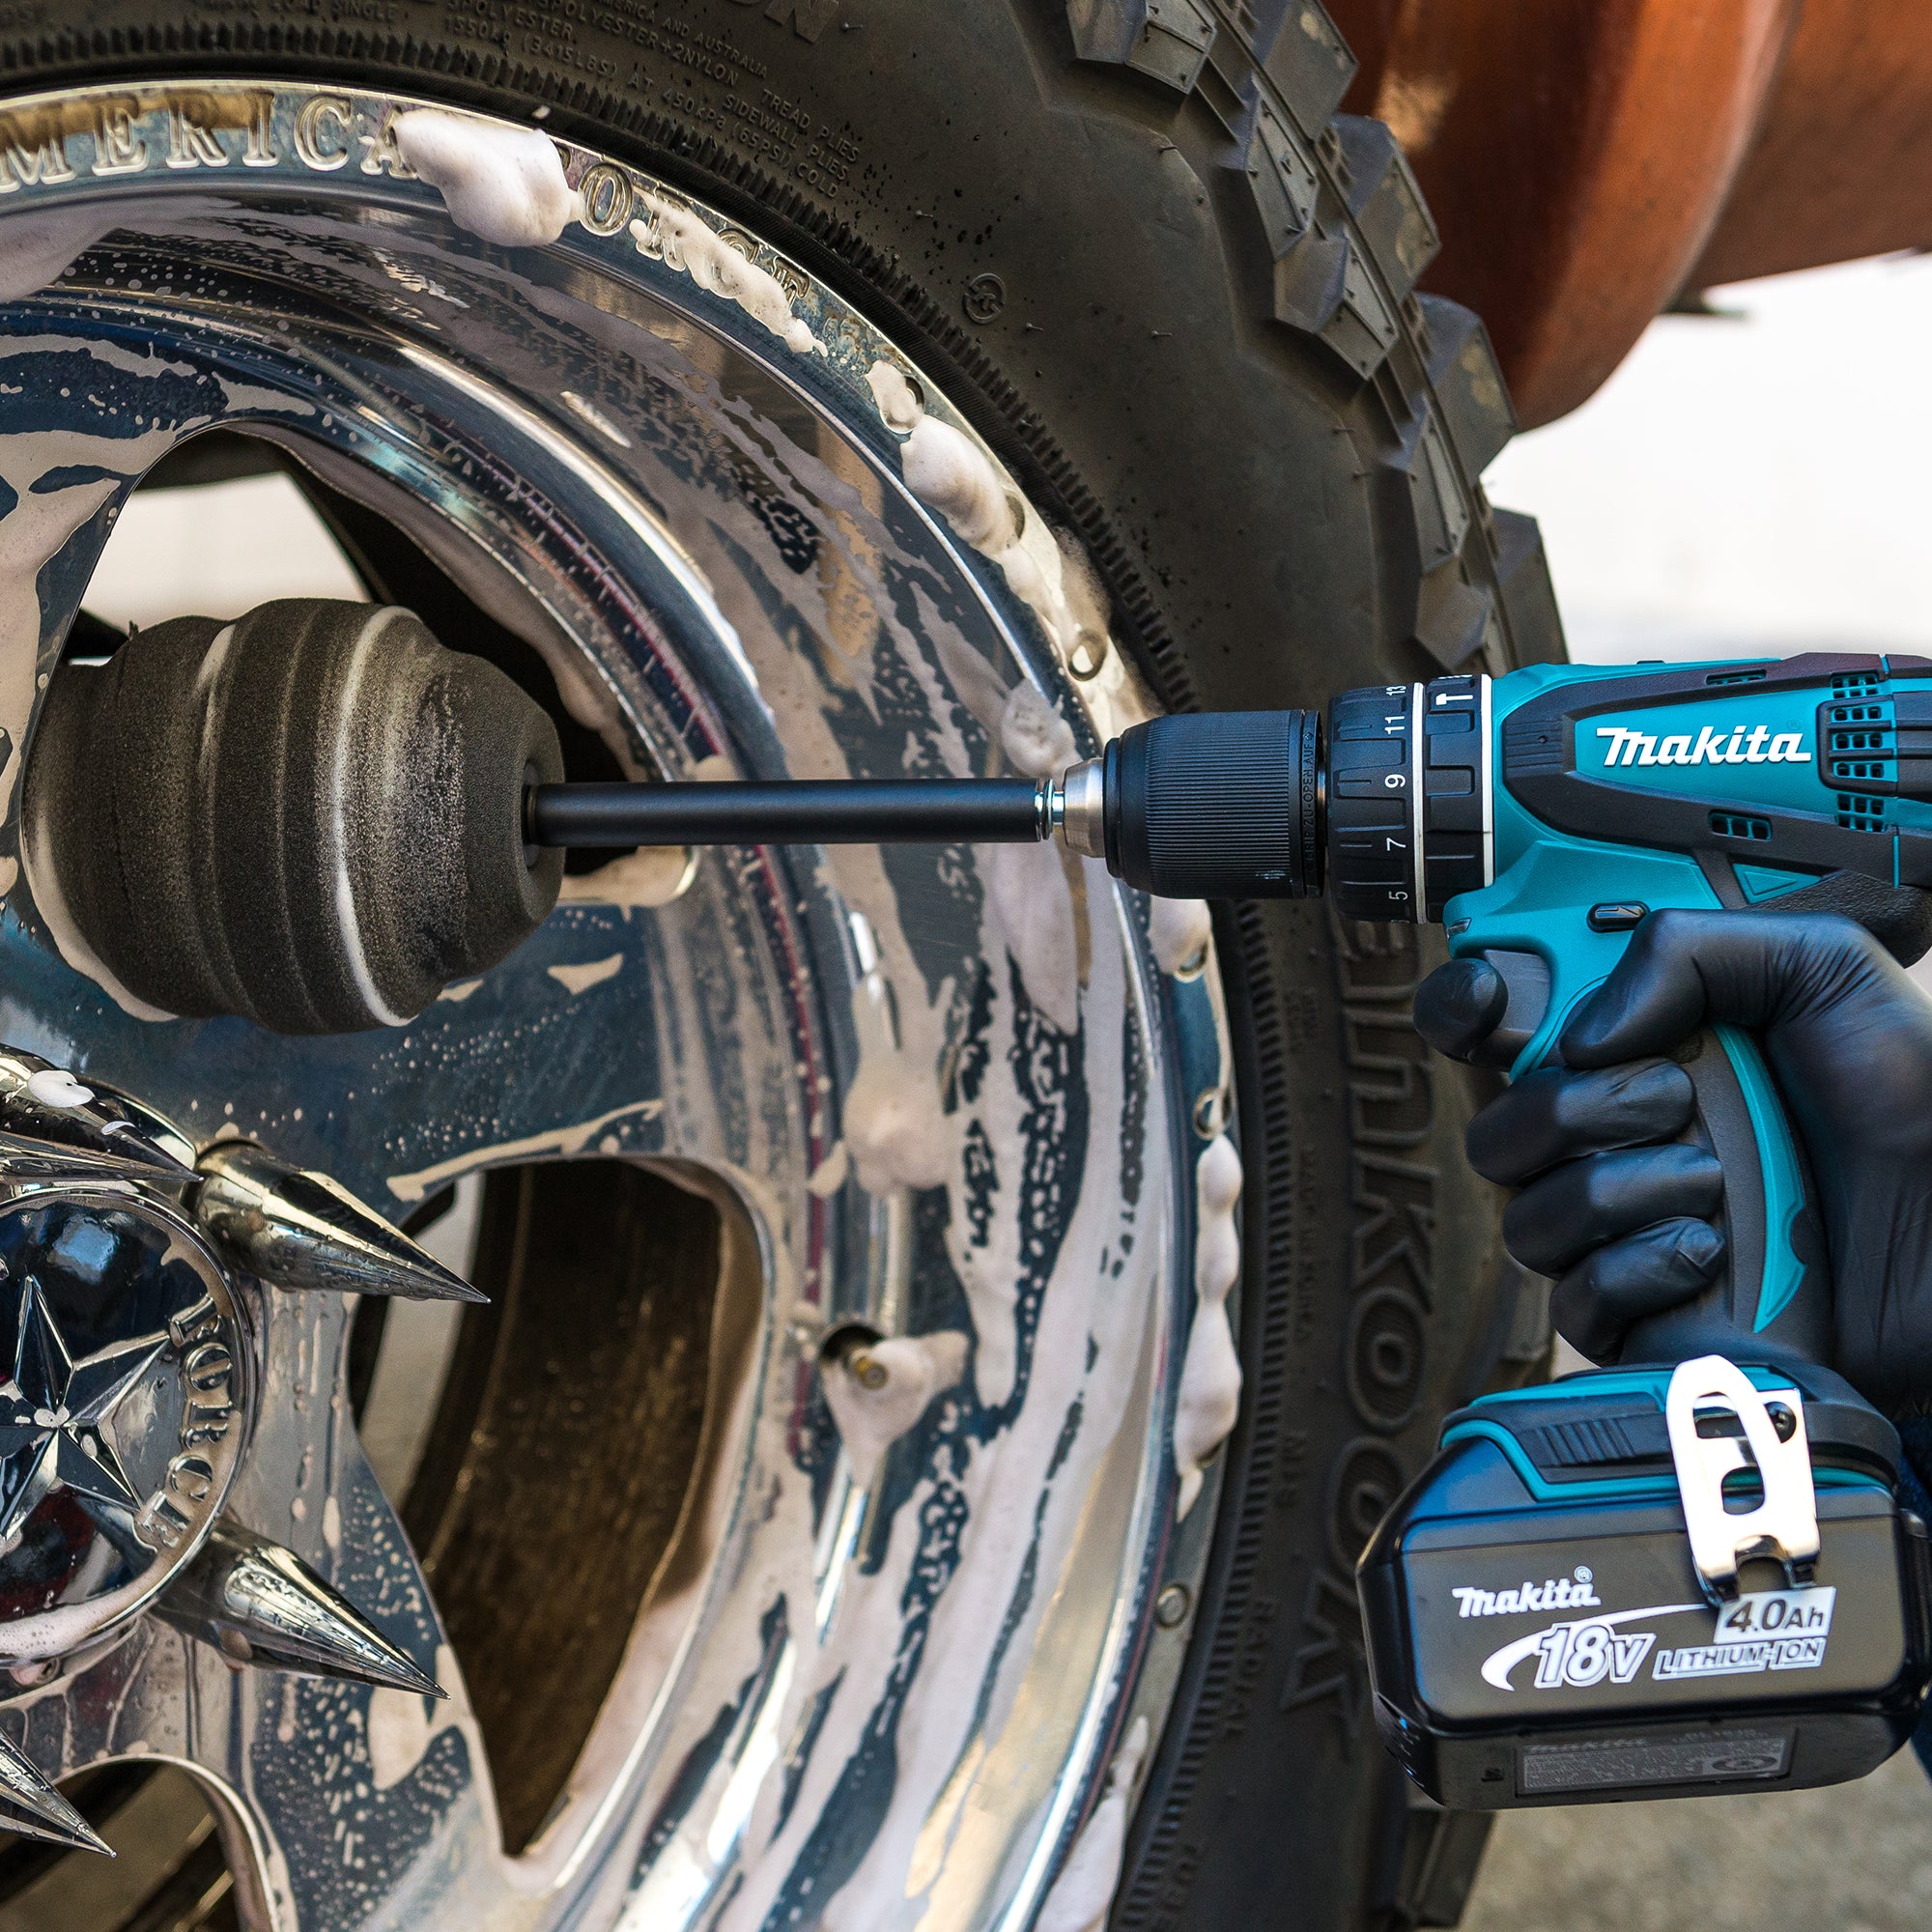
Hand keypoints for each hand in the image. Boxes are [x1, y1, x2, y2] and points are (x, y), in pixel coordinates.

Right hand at [1416, 910, 1931, 1414]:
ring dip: (1617, 1194)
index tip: (1489, 1006)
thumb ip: (1693, 949)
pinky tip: (1710, 1255)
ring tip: (1715, 1185)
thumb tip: (1580, 1034)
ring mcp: (1624, 1230)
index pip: (1496, 1021)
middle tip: (1672, 1097)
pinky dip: (1639, 1273)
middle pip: (1497, 1126)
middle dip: (1570, 1110)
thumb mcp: (1824, 972)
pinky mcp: (1647, 1315)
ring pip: (1527, 1218)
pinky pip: (1576, 1300)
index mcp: (1638, 1047)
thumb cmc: (1912, 1105)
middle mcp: (1615, 1137)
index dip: (1463, 1006)